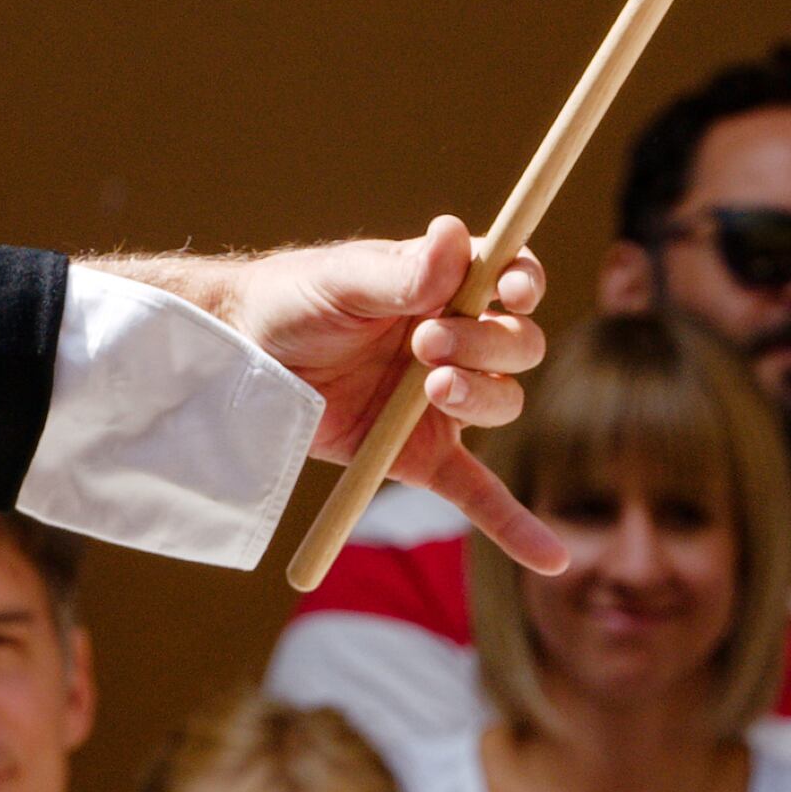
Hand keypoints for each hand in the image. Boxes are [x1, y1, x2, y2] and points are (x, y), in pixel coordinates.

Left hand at [149, 223, 565, 572]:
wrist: (240, 364)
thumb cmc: (290, 303)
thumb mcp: (341, 281)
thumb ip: (400, 270)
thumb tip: (451, 233)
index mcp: (447, 287)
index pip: (513, 278)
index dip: (524, 283)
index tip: (510, 291)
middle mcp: (458, 342)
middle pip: (517, 345)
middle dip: (484, 344)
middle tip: (426, 343)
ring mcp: (444, 403)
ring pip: (503, 404)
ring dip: (479, 397)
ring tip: (430, 387)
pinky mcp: (424, 457)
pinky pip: (480, 494)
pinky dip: (514, 524)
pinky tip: (550, 558)